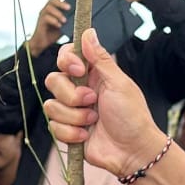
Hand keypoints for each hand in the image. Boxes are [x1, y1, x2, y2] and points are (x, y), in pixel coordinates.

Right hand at [27, 0, 70, 56]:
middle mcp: (47, 10)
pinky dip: (53, 21)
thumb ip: (70, 20)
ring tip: (64, 20)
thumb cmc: (54, 33)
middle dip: (61, 3)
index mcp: (53, 9)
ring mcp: (43, 15)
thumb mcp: (64, 25)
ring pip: (48, 8)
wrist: (43, 43)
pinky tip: (59, 25)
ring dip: (58, 13)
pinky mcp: (40, 22)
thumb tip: (82, 17)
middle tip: (69, 7)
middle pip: (52, 1)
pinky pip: (46, 18)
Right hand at [44, 28, 168, 177]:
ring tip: (93, 122)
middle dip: (71, 94)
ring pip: (51, 106)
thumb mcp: (119, 83)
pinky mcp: (67, 130)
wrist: (133, 152)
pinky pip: (53, 127)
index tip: (78, 69)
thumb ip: (101, 59)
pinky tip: (86, 136)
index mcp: (92, 74)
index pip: (66, 56)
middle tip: (92, 101)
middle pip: (53, 80)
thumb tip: (88, 32)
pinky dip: (71, 132)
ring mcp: (72, 110)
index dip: (66, 61)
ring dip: (74, 116)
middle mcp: (79, 90)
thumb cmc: (132, 116)